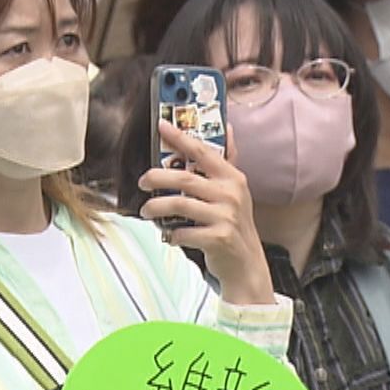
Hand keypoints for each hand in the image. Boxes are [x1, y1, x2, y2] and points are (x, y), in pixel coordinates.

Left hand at [136, 121, 274, 305]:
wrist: (246, 264)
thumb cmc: (233, 224)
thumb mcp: (234, 191)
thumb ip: (226, 161)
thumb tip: (226, 126)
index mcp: (232, 178)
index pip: (203, 151)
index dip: (181, 137)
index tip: (162, 125)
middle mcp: (231, 194)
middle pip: (185, 178)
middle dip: (157, 177)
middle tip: (142, 181)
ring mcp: (226, 216)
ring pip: (179, 204)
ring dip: (156, 207)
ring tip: (146, 211)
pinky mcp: (218, 238)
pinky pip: (183, 232)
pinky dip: (171, 234)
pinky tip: (169, 235)